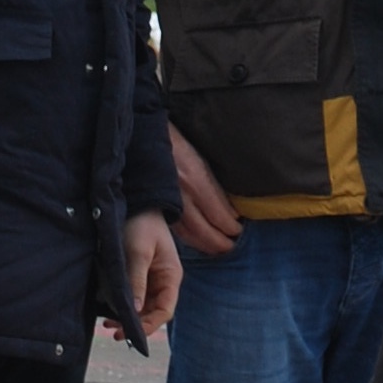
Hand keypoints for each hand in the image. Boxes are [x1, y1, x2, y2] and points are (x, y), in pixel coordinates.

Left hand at [108, 209, 180, 344]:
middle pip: (152, 312)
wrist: (137, 203)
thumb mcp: (139, 252)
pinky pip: (131, 297)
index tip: (130, 332)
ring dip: (127, 317)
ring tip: (108, 323)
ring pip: (140, 307)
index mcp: (170, 277)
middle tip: (114, 330)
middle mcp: (162, 282)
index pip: (164, 310)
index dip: (149, 325)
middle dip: (135, 324)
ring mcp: (149, 280)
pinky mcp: (136, 276)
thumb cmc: (142, 224)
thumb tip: (133, 309)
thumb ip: (136, 280)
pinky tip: (108, 309)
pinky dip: (121, 305)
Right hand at [170, 125, 242, 255]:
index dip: (231, 227)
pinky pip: (175, 228)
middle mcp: (181, 194)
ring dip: (205, 245)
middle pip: (204, 230)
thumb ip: (214, 182)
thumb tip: (231, 209)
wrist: (143, 132)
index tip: (239, 229)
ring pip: (188, 234)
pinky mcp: (157, 203)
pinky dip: (189, 238)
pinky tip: (197, 241)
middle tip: (231, 246)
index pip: (219, 215)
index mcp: (196, 179)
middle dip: (220, 242)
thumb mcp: (201, 153)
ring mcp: (167, 200)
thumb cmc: (176, 138)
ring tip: (217, 249)